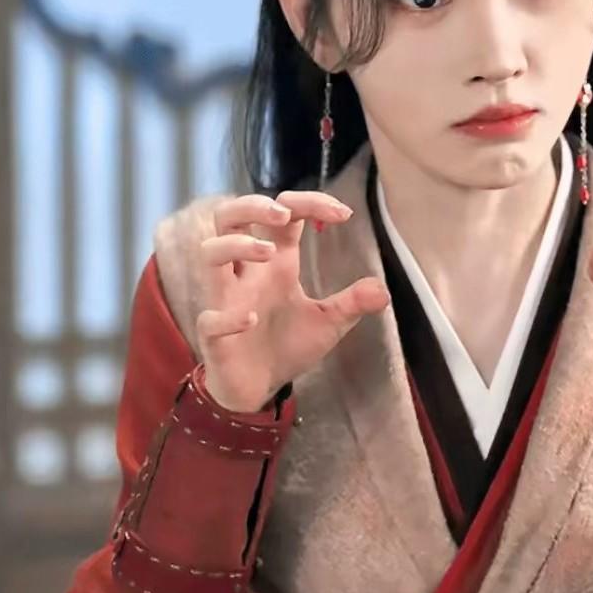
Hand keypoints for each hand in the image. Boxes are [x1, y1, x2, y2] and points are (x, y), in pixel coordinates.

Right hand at [197, 191, 389, 412]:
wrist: (259, 390)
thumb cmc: (287, 346)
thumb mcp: (329, 323)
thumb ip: (352, 303)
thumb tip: (383, 291)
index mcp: (276, 263)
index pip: (283, 214)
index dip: (310, 202)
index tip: (343, 214)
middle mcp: (247, 273)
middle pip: (230, 217)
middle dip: (254, 205)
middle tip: (284, 214)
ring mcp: (227, 299)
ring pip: (209, 252)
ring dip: (237, 245)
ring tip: (269, 252)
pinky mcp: (215, 334)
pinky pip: (210, 318)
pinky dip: (228, 316)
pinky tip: (252, 319)